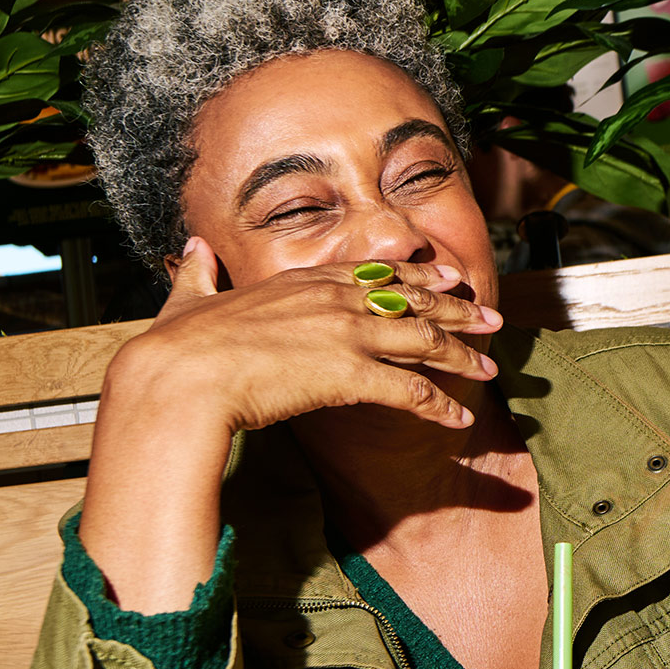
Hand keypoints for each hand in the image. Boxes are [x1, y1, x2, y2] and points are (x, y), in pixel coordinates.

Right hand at [80, 242, 502, 611]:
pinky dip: (440, 406)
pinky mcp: (350, 375)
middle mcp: (332, 300)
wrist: (179, 376)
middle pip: (411, 301)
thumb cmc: (177, 346)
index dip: (415, 275)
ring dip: (462, 357)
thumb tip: (194, 248)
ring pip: (423, 342)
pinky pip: (410, 391)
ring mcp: (345, 335)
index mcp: (301, 281)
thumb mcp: (188, 298)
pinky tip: (459, 420)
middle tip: (492, 317)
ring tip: (491, 370)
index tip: (445, 276)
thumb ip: (199, 273)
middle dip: (457, 310)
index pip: (374, 272)